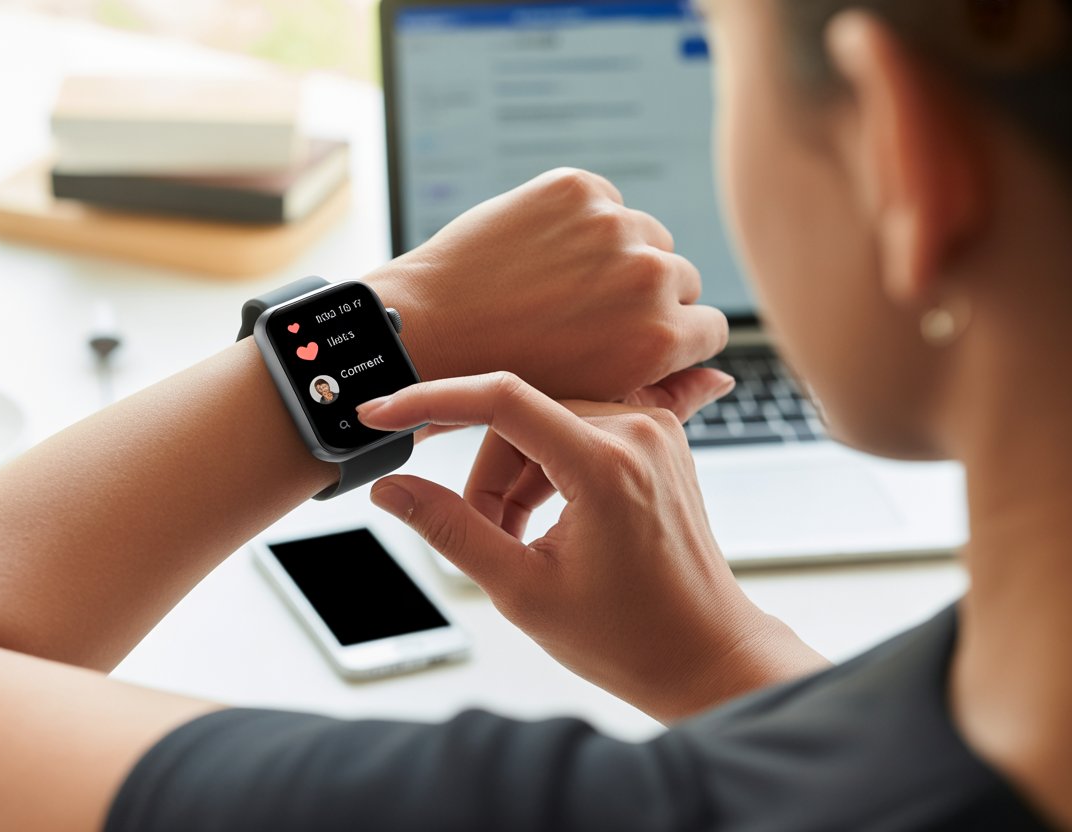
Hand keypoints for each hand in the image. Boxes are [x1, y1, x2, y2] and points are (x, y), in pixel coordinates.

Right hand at [357, 372, 826, 722]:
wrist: (704, 655)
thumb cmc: (629, 637)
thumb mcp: (522, 589)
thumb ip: (450, 530)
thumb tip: (391, 490)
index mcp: (606, 464)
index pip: (500, 399)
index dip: (429, 402)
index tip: (383, 414)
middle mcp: (637, 431)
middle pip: (518, 418)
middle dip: (485, 476)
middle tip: (485, 537)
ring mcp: (653, 431)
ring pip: (544, 423)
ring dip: (515, 477)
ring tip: (521, 541)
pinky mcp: (656, 440)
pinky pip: (577, 430)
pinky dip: (546, 471)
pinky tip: (547, 523)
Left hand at [364, 168, 728, 401]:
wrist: (425, 334)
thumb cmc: (509, 382)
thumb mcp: (596, 405)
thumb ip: (670, 394)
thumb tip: (726, 380)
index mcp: (662, 338)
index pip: (710, 328)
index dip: (672, 338)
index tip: (633, 341)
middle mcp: (649, 276)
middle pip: (681, 279)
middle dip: (646, 298)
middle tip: (589, 316)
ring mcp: (612, 225)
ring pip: (646, 236)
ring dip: (618, 255)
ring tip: (562, 286)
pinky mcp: (576, 187)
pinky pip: (606, 201)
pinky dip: (583, 222)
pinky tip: (542, 254)